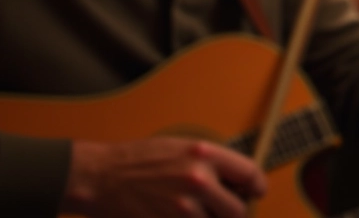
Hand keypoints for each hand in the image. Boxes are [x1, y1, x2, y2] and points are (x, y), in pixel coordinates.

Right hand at [61, 137, 266, 217]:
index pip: (249, 173)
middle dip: (232, 212)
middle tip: (223, 209)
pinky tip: (179, 216)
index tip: (256, 192)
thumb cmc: (139, 160)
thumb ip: (212, 162)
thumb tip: (239, 181)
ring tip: (189, 210)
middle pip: (237, 210)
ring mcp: (182, 207)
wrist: (101, 177)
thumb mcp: (181, 147)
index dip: (257, 186)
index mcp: (203, 154)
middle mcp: (198, 179)